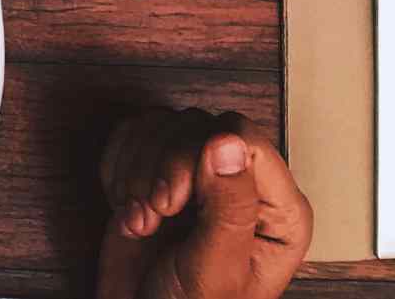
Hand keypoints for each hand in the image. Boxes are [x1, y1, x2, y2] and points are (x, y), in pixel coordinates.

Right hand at [95, 109, 312, 298]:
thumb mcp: (214, 268)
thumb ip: (229, 207)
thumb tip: (228, 141)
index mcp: (276, 209)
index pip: (243, 138)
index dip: (199, 158)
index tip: (172, 201)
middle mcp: (241, 185)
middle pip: (197, 127)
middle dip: (161, 169)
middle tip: (154, 214)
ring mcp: (198, 176)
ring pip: (162, 126)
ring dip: (135, 172)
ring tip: (142, 218)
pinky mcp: (158, 171)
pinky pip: (133, 135)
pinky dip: (117, 168)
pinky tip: (127, 207)